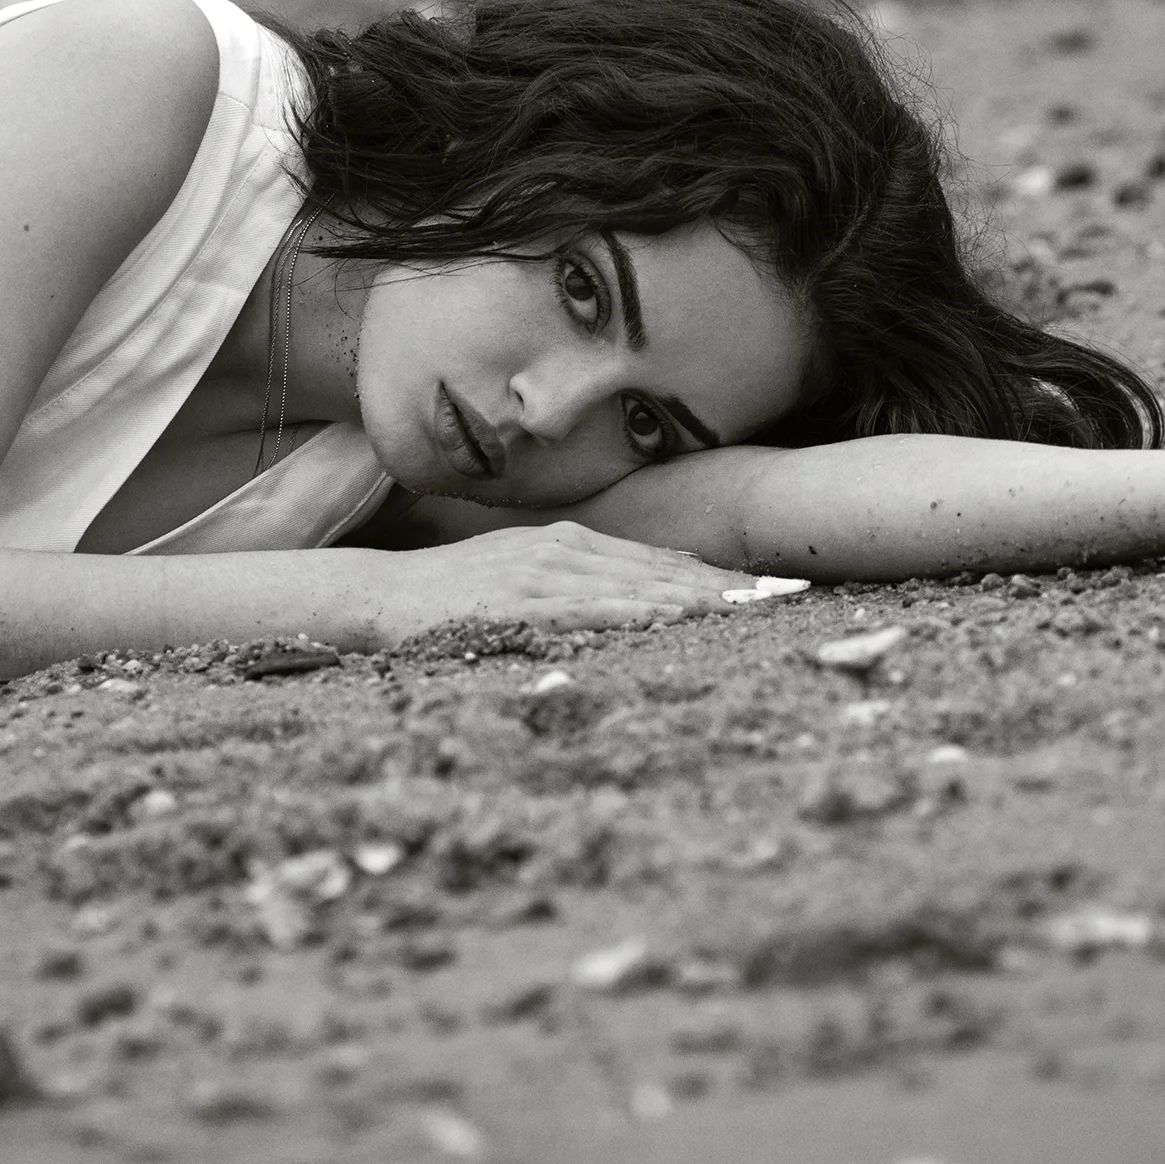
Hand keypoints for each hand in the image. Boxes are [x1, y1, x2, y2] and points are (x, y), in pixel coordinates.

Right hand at [367, 522, 759, 645]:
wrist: (380, 597)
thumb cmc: (452, 597)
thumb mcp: (523, 581)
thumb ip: (577, 589)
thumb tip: (634, 610)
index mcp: (569, 544)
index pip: (658, 560)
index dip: (715, 575)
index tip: (768, 587)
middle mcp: (562, 550)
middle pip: (658, 569)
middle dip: (723, 585)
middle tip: (785, 595)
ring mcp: (538, 573)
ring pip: (631, 586)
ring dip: (691, 598)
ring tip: (746, 609)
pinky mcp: (513, 602)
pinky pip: (582, 608)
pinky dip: (628, 613)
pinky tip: (665, 620)